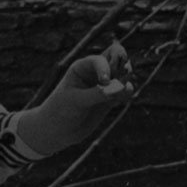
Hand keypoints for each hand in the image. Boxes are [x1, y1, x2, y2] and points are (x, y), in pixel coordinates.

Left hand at [14, 41, 134, 156]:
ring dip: (127, 78)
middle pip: (117, 55)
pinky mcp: (111, 98)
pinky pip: (126, 89)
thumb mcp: (77, 101)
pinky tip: (123, 97)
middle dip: (123, 63)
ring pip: (124, 72)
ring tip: (122, 90)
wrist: (59, 130)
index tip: (103, 82)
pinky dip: (128, 91)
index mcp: (81, 67)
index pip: (100, 59)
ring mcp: (104, 85)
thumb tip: (123, 87)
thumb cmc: (61, 110)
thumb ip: (99, 94)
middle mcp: (94, 72)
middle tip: (123, 73)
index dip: (106, 68)